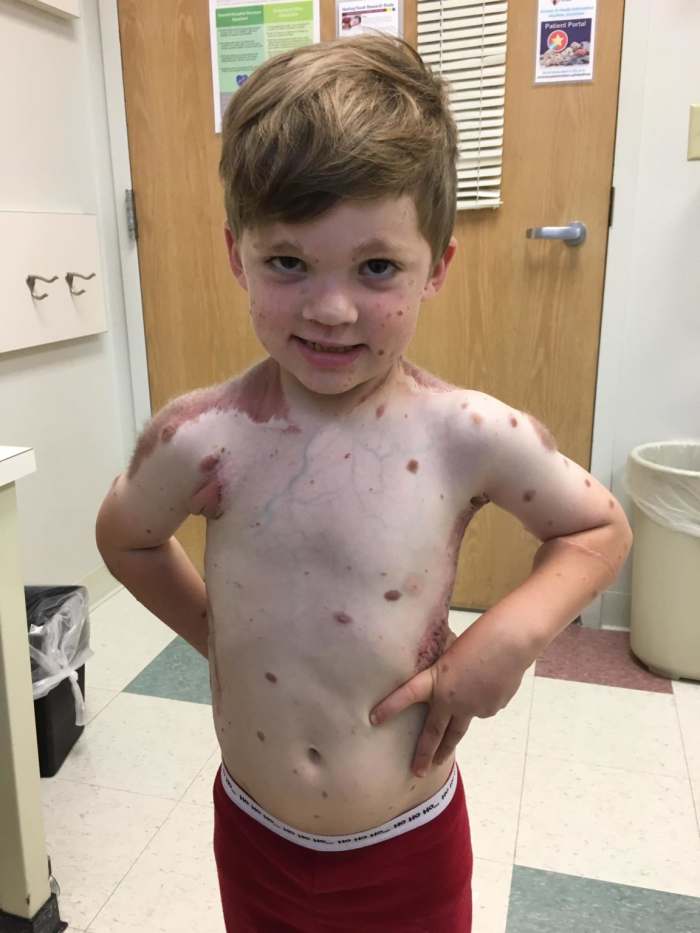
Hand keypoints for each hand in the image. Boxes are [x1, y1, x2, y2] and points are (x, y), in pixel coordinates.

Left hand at [369, 616, 529, 777]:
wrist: (510, 643)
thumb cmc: (479, 637)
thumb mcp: (452, 651)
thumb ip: (445, 671)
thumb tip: (444, 682)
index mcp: (437, 680)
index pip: (407, 695)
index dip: (390, 707)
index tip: (372, 719)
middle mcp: (450, 699)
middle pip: (435, 733)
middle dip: (425, 754)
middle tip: (416, 772)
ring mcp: (472, 708)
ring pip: (460, 727)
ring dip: (451, 741)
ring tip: (443, 754)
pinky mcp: (490, 709)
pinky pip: (483, 709)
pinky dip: (483, 700)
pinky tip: (491, 684)